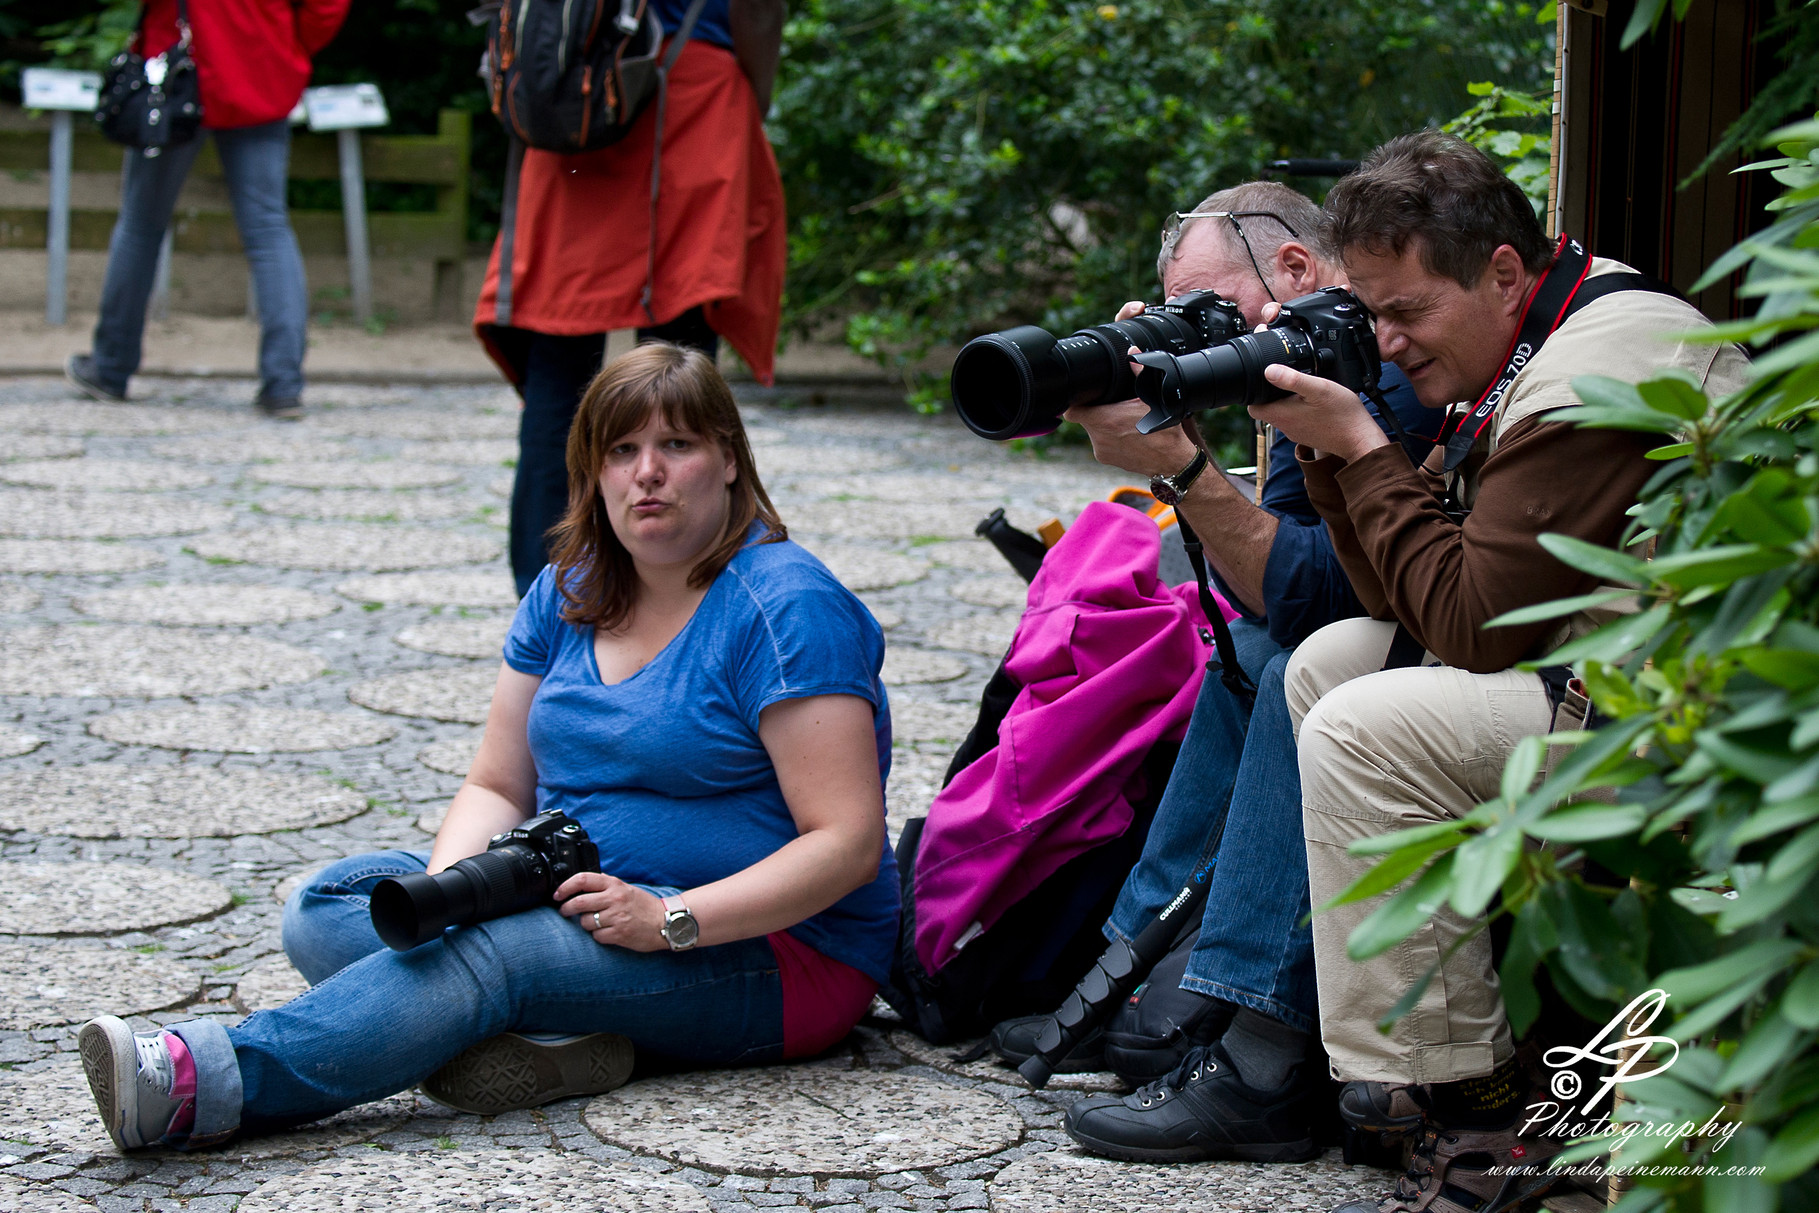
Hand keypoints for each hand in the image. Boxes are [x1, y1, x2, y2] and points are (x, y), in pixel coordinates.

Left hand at [554, 872, 666, 950]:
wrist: (666, 922)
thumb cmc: (644, 906)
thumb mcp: (626, 888)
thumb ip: (606, 885)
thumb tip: (582, 884)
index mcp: (615, 885)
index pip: (583, 879)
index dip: (565, 887)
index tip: (558, 894)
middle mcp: (615, 899)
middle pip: (578, 902)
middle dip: (566, 909)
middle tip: (564, 911)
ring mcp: (617, 917)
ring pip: (586, 922)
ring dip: (586, 924)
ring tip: (595, 923)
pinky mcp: (619, 934)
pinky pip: (596, 936)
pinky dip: (598, 935)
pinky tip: (607, 932)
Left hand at [1062, 303, 1197, 476]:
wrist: (1171, 461)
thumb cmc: (1162, 431)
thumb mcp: (1152, 397)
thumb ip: (1139, 372)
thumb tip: (1133, 353)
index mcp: (1104, 420)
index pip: (1071, 411)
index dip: (1074, 402)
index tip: (1082, 397)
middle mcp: (1098, 437)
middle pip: (1085, 419)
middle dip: (1095, 411)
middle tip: (1112, 405)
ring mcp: (1101, 451)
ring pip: (1093, 431)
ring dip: (1102, 424)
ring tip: (1121, 421)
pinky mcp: (1106, 459)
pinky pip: (1101, 443)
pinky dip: (1109, 437)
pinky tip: (1124, 434)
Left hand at [1249, 365, 1388, 462]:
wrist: (1360, 439)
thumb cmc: (1342, 415)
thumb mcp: (1318, 388)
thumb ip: (1292, 379)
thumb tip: (1268, 370)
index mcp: (1281, 415)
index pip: (1251, 406)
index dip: (1251, 391)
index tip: (1260, 377)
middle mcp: (1285, 426)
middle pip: (1266, 408)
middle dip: (1269, 392)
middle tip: (1282, 377)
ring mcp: (1296, 432)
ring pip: (1282, 412)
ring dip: (1285, 399)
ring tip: (1299, 386)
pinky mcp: (1307, 434)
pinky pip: (1296, 418)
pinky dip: (1299, 408)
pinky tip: (1312, 400)